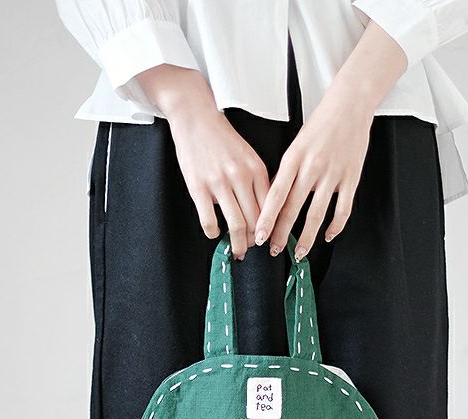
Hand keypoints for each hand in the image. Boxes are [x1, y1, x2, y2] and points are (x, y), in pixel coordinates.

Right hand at [136, 67, 269, 259]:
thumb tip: (263, 211)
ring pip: (236, 225)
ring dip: (238, 245)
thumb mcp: (248, 156)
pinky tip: (214, 233)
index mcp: (256, 169)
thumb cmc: (222, 138)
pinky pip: (209, 221)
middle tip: (251, 249)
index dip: (271, 229)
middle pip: (256, 221)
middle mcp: (241, 177)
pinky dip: (214, 233)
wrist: (195, 117)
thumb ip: (257, 181)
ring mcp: (219, 183)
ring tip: (237, 252)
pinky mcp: (198, 187)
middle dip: (256, 242)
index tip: (269, 239)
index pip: (271, 208)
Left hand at [254, 87, 372, 260]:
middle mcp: (312, 167)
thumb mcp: (296, 144)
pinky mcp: (351, 178)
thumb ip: (286, 171)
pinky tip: (327, 236)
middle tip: (274, 250)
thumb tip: (274, 199)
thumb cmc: (321, 124)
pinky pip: (342, 209)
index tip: (259, 237)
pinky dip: (335, 226)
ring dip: (307, 238)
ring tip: (300, 253)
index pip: (275, 195)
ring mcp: (333, 174)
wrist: (350, 105)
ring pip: (316, 214)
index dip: (266, 219)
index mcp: (294, 158)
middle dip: (281, 234)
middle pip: (292, 209)